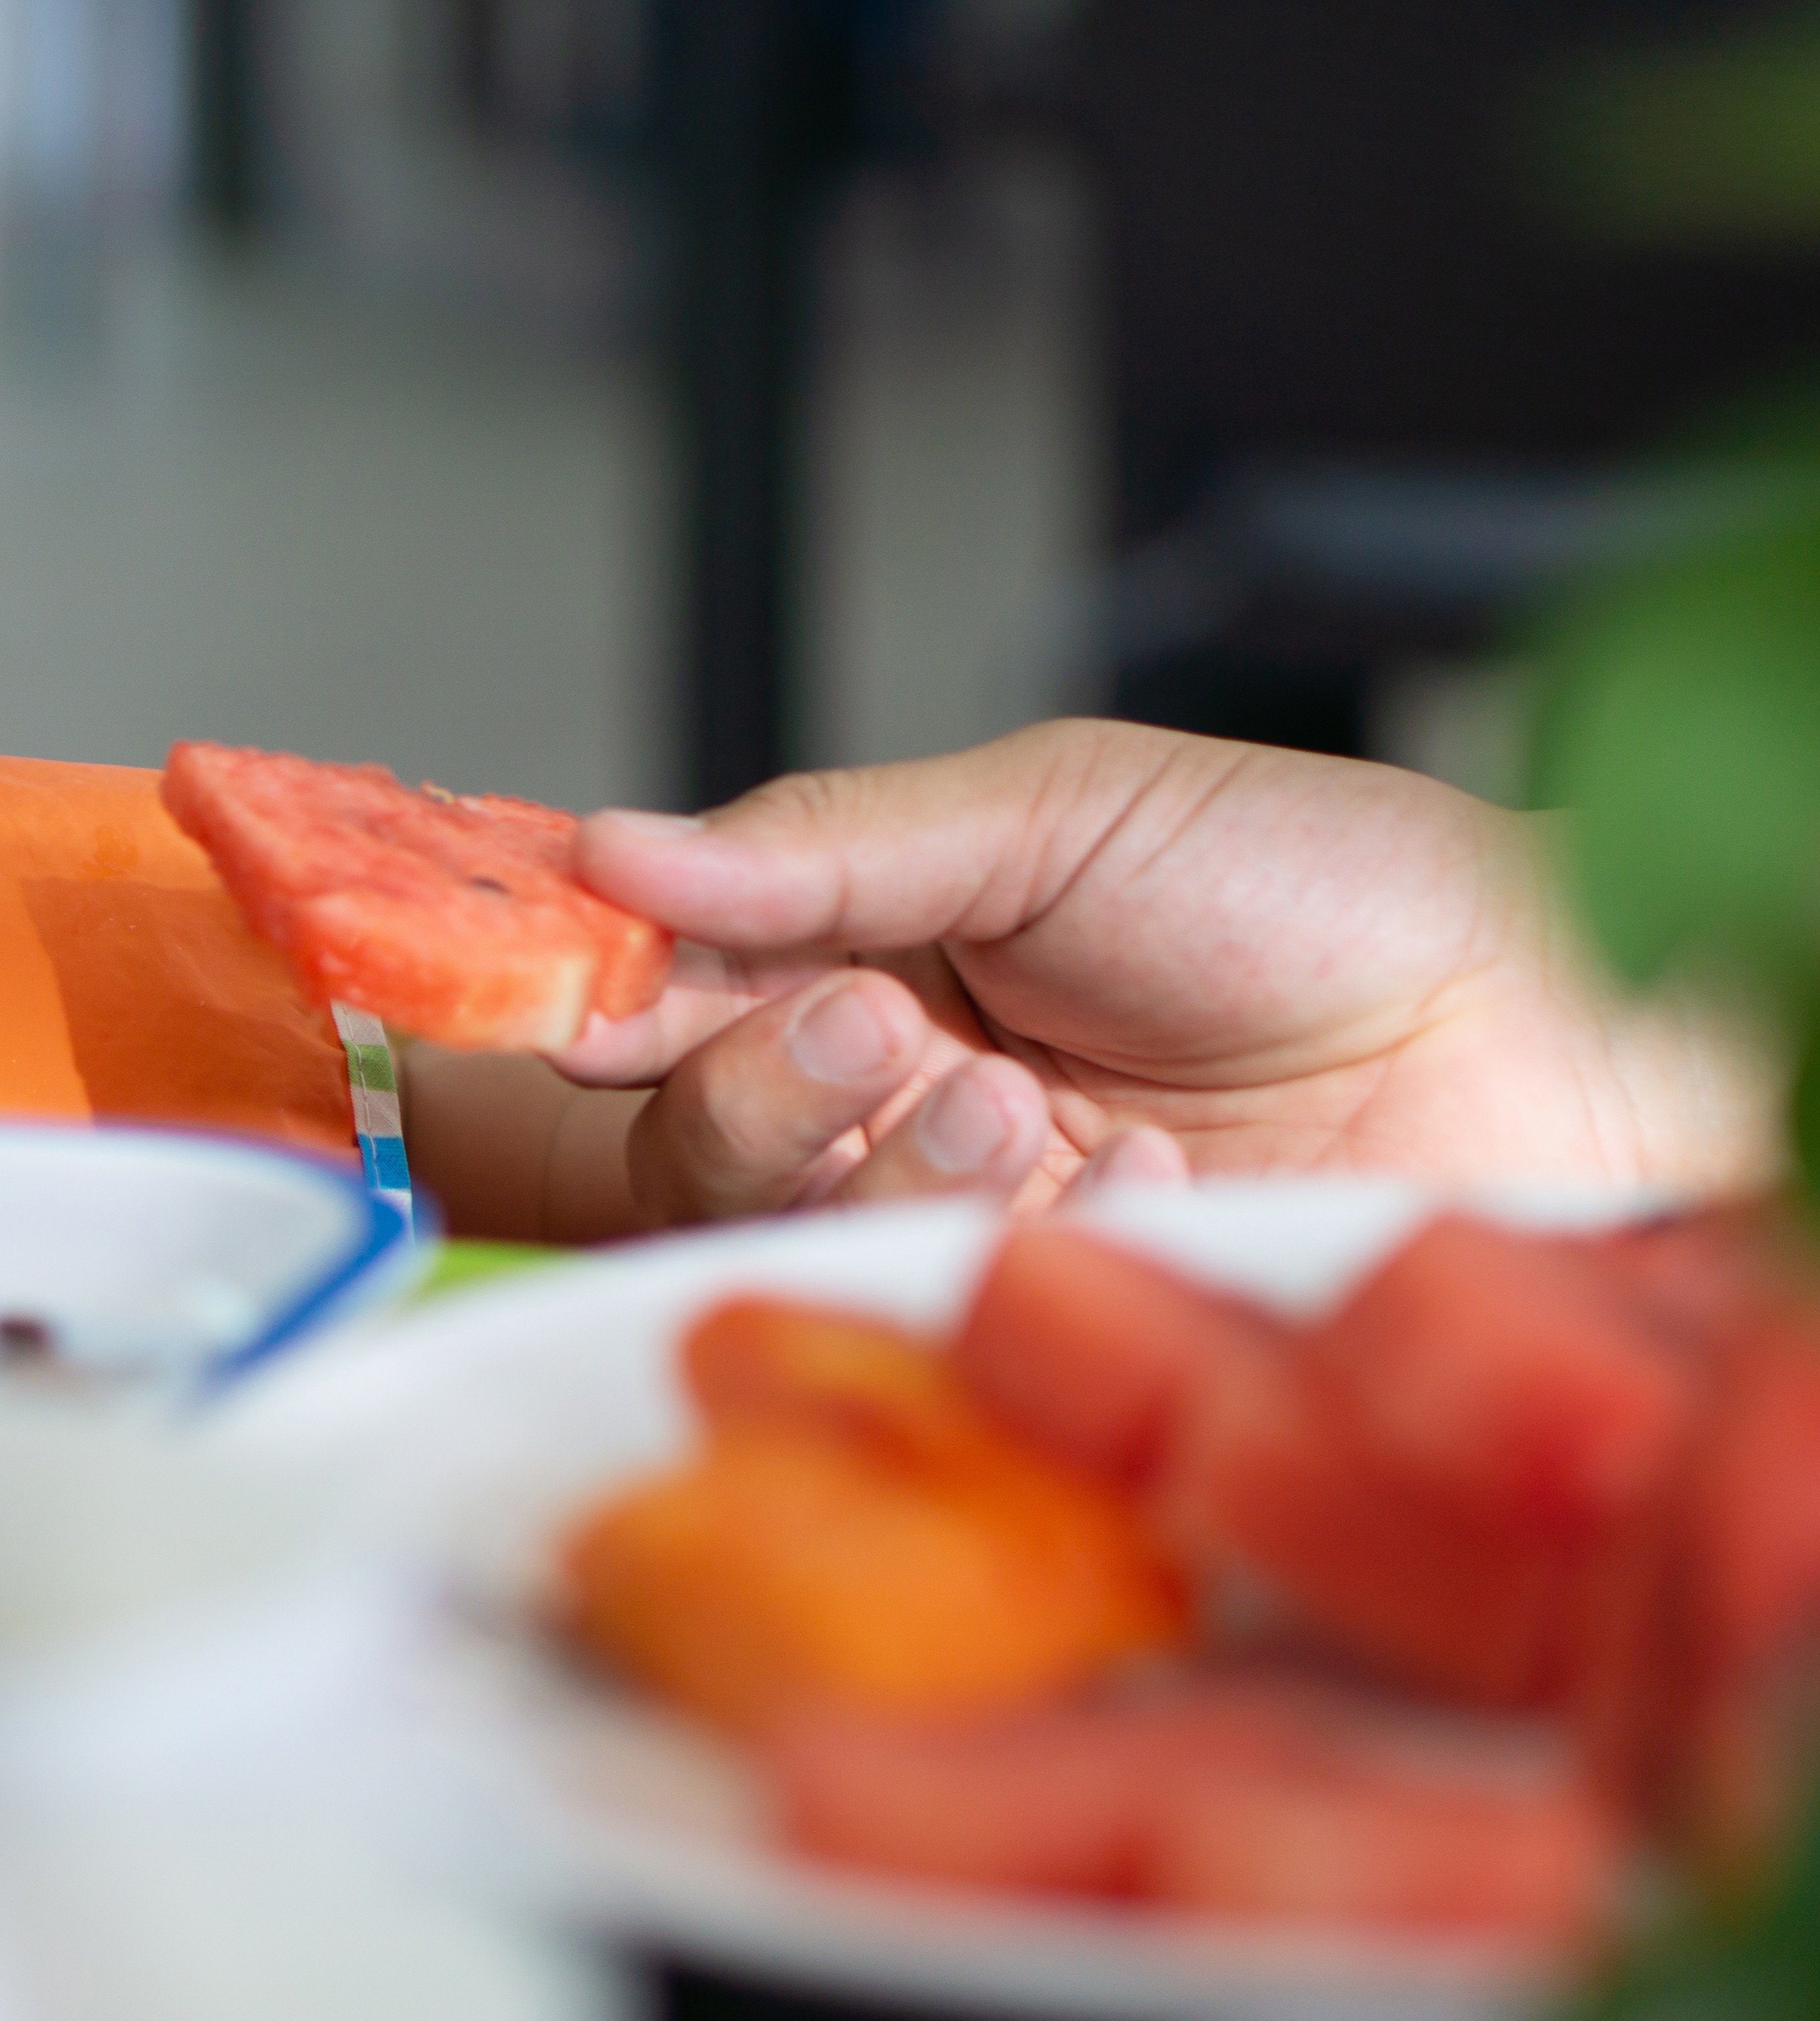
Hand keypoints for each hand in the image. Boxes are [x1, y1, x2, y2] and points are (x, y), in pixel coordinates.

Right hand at [551, 718, 1777, 1226]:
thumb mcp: (1063, 808)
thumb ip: (831, 842)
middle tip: (871, 1025)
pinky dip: (1041, 1233)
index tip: (576, 991)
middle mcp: (900, 1089)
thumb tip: (618, 852)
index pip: (674, 982)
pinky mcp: (1061, 1311)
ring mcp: (976, 1210)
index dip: (604, 989)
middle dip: (754, 1085)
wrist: (1543, 1022)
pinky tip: (1151, 1177)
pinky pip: (957, 1305)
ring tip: (1024, 1098)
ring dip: (898, 1159)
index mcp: (879, 945)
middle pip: (699, 1137)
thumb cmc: (1327, 887)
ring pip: (809, 1230)